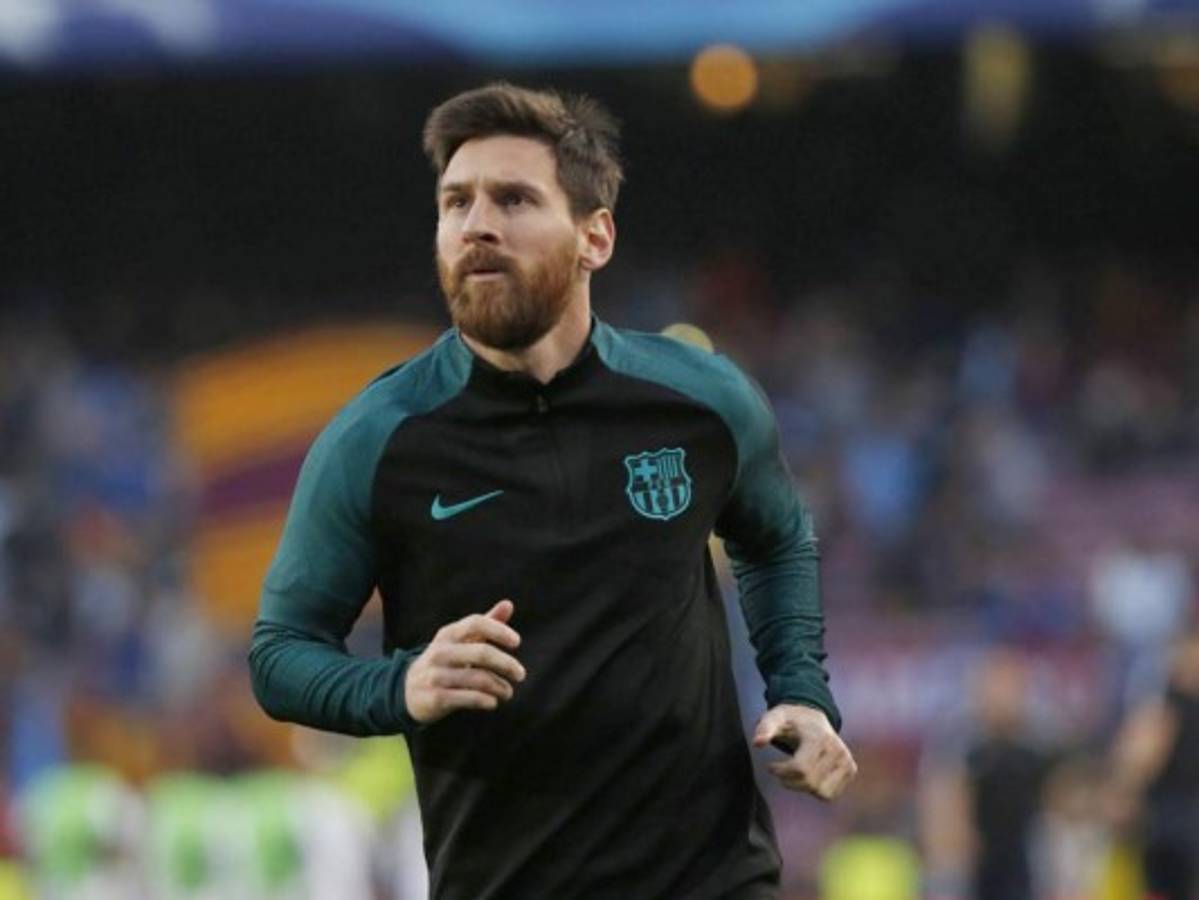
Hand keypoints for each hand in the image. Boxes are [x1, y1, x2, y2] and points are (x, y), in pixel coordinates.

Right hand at [404, 599, 525, 723]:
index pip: (475, 623)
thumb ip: (486, 623)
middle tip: (520, 674)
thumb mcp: (460, 640)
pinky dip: (486, 701)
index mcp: (448, 634)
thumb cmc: (444, 661)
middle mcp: (441, 652)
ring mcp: (436, 675)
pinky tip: (493, 702)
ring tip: (508, 692)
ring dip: (500, 687)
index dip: (498, 630)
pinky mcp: (436, 697)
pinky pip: (468, 698)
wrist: (407, 690)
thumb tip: (508, 604)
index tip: (517, 642)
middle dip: (506, 664)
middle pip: (481, 653)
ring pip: (478, 679)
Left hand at [753, 703, 856, 799]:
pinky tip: (808, 775)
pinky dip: (815, 790)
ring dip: (802, 787)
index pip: (801, 769)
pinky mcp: (850, 770)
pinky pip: (830, 795)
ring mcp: (847, 761)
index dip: (781, 772)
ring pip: (821, 793)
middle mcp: (838, 750)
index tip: (771, 766)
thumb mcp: (774, 717)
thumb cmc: (790, 720)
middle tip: (780, 771)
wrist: (813, 718)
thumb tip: (757, 743)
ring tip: (794, 772)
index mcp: (820, 738)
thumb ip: (765, 728)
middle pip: (810, 783)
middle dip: (790, 781)